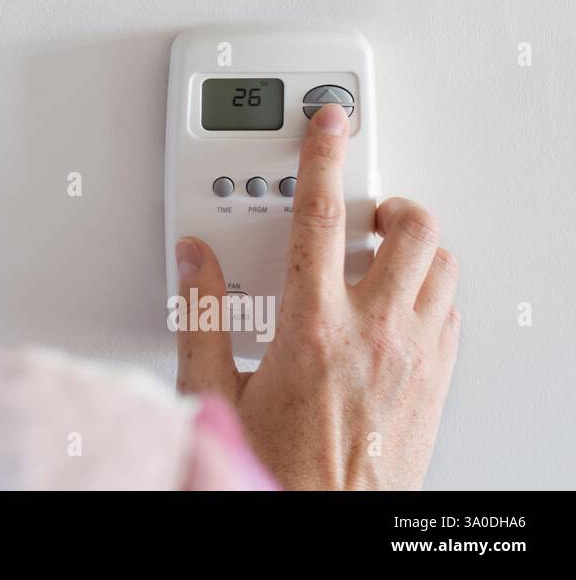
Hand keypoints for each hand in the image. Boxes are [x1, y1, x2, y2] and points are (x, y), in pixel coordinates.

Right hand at [174, 103, 459, 489]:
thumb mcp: (213, 389)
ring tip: (378, 255)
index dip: (324, 157)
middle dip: (389, 201)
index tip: (329, 122)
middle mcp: (375, 334)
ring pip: (442, 267)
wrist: (323, 521)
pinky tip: (394, 306)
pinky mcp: (438, 383)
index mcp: (312, 327)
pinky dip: (427, 294)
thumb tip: (193, 260)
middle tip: (362, 207)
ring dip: (414, 249)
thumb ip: (200, 313)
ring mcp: (416, 358)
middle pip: (411, 229)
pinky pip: (450, 313)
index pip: (321, 216)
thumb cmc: (276, 466)